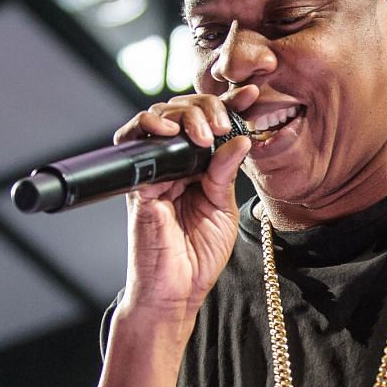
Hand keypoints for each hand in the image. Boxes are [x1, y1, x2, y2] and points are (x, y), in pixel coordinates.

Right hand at [114, 88, 254, 330]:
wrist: (176, 292)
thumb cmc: (198, 256)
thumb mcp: (222, 209)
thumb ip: (226, 174)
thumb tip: (238, 139)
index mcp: (198, 168)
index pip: (210, 125)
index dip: (228, 105)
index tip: (251, 94)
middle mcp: (174, 164)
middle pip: (183, 112)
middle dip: (207, 107)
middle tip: (224, 122)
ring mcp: (154, 171)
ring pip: (160, 118)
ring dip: (184, 115)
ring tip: (205, 130)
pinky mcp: (137, 182)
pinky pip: (135, 143)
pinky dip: (150, 127)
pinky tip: (172, 132)